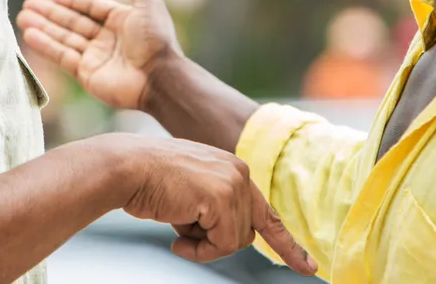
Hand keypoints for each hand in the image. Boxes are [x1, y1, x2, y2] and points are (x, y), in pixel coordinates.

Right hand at [17, 0, 180, 109]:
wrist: (159, 79)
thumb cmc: (156, 41)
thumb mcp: (148, 5)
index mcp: (121, 21)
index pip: (91, 7)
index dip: (73, 0)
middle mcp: (106, 39)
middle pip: (73, 22)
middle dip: (50, 14)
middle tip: (28, 4)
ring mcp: (95, 57)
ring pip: (64, 38)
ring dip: (43, 28)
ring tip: (21, 18)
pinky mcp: (86, 74)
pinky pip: (63, 57)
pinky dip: (46, 46)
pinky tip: (29, 35)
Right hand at [101, 134, 316, 275]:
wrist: (127, 167)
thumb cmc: (150, 181)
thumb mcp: (192, 190)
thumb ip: (216, 207)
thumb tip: (229, 237)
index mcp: (234, 168)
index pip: (267, 213)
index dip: (288, 244)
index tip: (309, 267)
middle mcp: (240, 173)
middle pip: (246, 233)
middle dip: (215, 241)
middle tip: (183, 232)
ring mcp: (234, 184)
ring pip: (235, 241)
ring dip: (203, 244)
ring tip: (176, 223)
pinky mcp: (223, 198)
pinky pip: (222, 244)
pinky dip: (198, 249)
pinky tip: (176, 233)